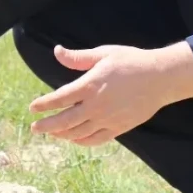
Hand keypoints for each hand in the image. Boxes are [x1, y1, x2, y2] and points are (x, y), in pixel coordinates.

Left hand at [28, 43, 192, 146]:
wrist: (160, 77)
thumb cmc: (131, 61)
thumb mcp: (103, 53)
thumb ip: (78, 57)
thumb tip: (57, 51)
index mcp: (90, 85)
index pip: (60, 98)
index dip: (45, 104)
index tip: (32, 108)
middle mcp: (97, 105)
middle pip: (65, 120)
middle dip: (47, 126)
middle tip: (35, 128)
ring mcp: (108, 119)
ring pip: (79, 132)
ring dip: (62, 134)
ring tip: (51, 134)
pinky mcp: (119, 127)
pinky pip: (96, 139)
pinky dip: (82, 141)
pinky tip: (74, 139)